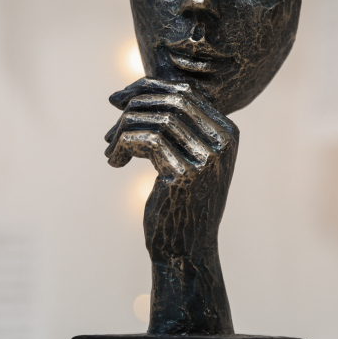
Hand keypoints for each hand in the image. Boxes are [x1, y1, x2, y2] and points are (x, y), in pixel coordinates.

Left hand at [104, 78, 237, 259]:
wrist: (186, 250)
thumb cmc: (180, 203)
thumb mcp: (185, 158)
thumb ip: (175, 127)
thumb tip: (133, 91)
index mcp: (227, 132)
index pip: (185, 91)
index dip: (147, 88)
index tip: (118, 100)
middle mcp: (223, 141)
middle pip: (171, 99)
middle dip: (133, 107)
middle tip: (110, 130)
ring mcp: (207, 157)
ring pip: (156, 118)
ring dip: (123, 130)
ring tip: (111, 150)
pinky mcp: (185, 174)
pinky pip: (145, 140)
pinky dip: (122, 145)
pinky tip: (115, 163)